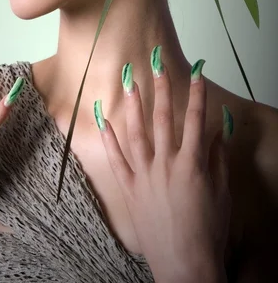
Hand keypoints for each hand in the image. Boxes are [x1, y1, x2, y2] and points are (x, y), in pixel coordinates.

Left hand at [95, 47, 231, 282]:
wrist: (184, 264)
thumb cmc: (208, 230)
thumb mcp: (221, 192)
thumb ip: (218, 157)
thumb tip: (218, 127)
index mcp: (191, 163)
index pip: (195, 120)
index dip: (197, 93)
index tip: (197, 71)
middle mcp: (166, 164)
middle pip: (163, 118)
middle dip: (161, 88)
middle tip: (156, 63)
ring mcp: (144, 175)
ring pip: (136, 132)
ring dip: (133, 105)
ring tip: (129, 81)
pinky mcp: (129, 188)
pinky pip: (116, 159)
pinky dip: (109, 138)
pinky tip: (104, 118)